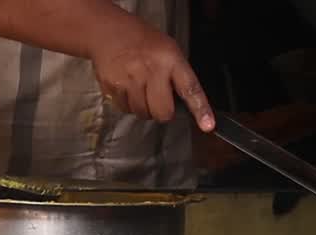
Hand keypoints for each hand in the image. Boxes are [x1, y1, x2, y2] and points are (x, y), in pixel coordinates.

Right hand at [87, 15, 214, 131]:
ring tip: (140, 88)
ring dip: (143, 108)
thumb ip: (178, 76)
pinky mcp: (111, 86)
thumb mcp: (169, 50)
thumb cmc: (143, 42)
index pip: (189, 88)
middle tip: (158, 99)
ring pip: (142, 113)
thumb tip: (187, 107)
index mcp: (170, 59)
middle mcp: (150, 69)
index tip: (207, 125)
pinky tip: (126, 86)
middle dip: (162, 112)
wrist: (107, 29)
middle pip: (162, 111)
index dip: (200, 109)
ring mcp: (129, 78)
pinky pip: (124, 109)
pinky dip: (127, 104)